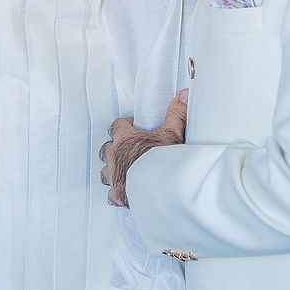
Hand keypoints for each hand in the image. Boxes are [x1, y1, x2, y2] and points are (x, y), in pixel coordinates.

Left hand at [100, 89, 187, 207]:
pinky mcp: (117, 193)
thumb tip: (183, 96)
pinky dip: (118, 191)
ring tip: (126, 171)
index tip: (134, 128)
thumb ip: (176, 113)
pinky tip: (126, 191)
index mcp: (124, 138)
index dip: (125, 126)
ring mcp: (113, 174)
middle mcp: (114, 155)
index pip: (117, 125)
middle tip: (130, 151)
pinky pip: (112, 192)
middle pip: (108, 148)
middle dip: (116, 149)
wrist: (160, 187)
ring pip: (105, 170)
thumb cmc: (163, 160)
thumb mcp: (172, 133)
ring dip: (114, 169)